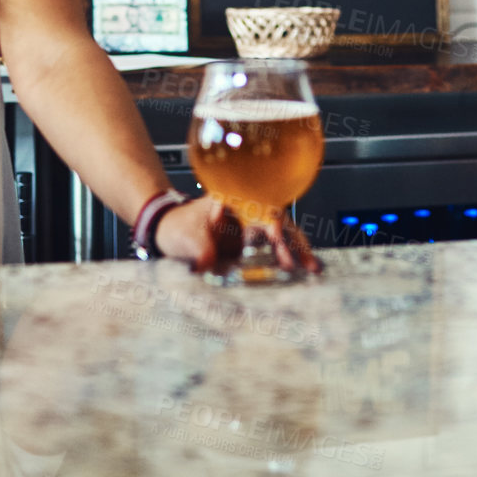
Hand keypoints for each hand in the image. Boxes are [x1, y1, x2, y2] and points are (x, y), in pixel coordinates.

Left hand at [152, 197, 323, 275]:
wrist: (165, 231)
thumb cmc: (177, 225)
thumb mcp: (187, 237)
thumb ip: (200, 252)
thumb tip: (208, 269)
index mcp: (235, 202)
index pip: (261, 210)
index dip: (272, 224)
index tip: (277, 236)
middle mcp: (246, 214)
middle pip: (278, 223)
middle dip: (294, 243)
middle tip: (308, 264)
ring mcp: (249, 230)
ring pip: (279, 237)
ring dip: (295, 252)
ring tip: (311, 270)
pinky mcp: (247, 247)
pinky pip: (270, 252)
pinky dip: (284, 261)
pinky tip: (296, 273)